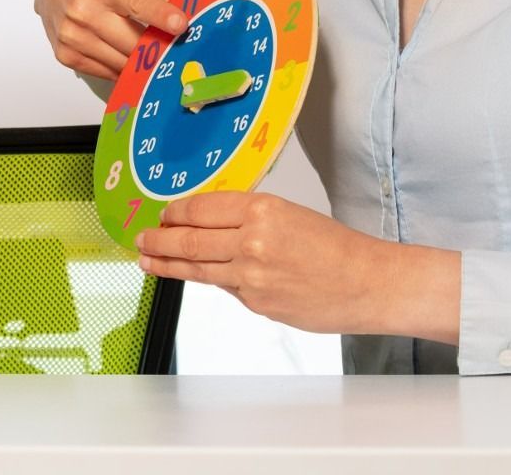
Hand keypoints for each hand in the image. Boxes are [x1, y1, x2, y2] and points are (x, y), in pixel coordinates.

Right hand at [34, 0, 187, 81]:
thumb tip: (193, 12)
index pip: (137, 3)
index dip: (161, 16)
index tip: (181, 25)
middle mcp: (84, 9)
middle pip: (132, 42)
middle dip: (158, 49)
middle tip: (176, 52)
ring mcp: (72, 35)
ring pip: (120, 63)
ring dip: (140, 63)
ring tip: (152, 57)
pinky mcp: (65, 54)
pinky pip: (104, 72)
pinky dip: (120, 68)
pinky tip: (125, 57)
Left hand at [136, 192, 399, 335]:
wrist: (369, 283)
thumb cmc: (337, 248)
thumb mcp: (289, 215)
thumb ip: (248, 220)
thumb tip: (208, 227)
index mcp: (262, 209)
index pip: (202, 208)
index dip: (176, 213)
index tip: (162, 215)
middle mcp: (252, 240)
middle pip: (190, 239)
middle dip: (160, 240)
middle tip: (141, 239)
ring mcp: (252, 275)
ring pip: (198, 268)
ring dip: (167, 264)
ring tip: (147, 260)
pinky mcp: (256, 302)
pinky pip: (225, 288)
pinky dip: (211, 281)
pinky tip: (195, 277)